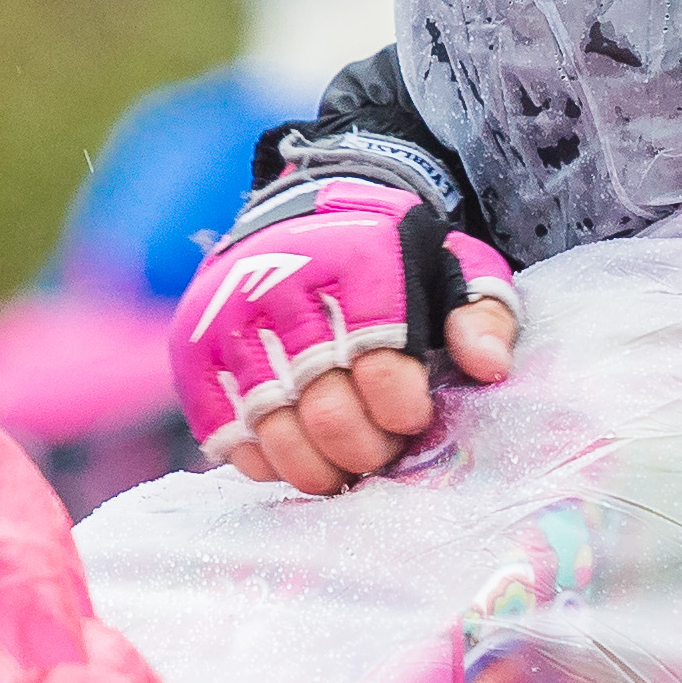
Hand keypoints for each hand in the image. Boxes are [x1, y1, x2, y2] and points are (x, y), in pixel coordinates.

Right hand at [170, 178, 521, 492]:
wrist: (301, 216)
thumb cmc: (388, 260)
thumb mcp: (453, 269)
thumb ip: (481, 316)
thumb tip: (488, 367)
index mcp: (357, 258)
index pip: (381, 366)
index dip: (402, 411)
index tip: (412, 416)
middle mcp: (282, 280)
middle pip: (326, 410)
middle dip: (364, 449)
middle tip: (379, 451)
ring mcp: (228, 315)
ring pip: (273, 428)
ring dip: (316, 466)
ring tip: (342, 466)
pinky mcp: (193, 346)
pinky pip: (222, 428)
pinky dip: (262, 459)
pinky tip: (293, 455)